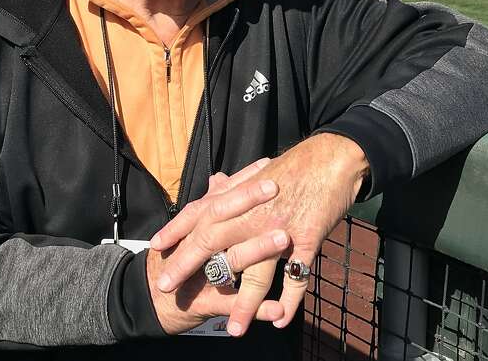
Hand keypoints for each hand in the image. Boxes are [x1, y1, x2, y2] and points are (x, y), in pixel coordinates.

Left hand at [151, 134, 368, 334]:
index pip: (199, 213)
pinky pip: (296, 277)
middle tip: (165, 288)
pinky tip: (281, 320)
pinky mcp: (307, 240)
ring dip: (245, 304)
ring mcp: (280, 229)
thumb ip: (235, 185)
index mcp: (241, 196)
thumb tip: (214, 184)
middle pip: (213, 242)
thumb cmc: (296, 166)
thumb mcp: (260, 173)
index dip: (176, 230)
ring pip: (257, 272)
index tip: (155, 247)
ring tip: (233, 329)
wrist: (332, 159)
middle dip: (187, 266)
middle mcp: (254, 213)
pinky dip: (290, 300)